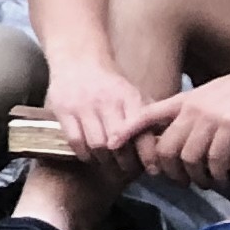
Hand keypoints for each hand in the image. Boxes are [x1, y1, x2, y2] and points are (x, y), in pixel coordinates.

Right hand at [39, 59, 154, 164]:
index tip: (152, 169)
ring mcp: (84, 106)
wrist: (78, 60)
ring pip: (97, 146)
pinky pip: (76, 141)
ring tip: (108, 163)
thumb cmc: (110, 84)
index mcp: (130, 99)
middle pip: (119, 145)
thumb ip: (147, 117)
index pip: (142, 133)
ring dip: (103, 161)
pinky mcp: (64, 110)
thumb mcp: (133, 94)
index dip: (148, 156)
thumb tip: (165, 145)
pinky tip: (89, 154)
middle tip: (127, 169)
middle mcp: (107, 102)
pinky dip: (84, 154)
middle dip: (125, 163)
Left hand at [133, 64, 229, 192]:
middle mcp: (192, 108)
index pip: (145, 114)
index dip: (126, 131)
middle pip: (165, 148)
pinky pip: (215, 158)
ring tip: (206, 183)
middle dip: (170, 172)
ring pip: (188, 157)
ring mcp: (211, 116)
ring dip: (196, 178)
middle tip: (182, 183)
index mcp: (184, 100)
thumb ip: (195, 113)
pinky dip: (217, 174)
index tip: (112, 146)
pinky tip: (223, 179)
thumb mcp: (212, 96)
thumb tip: (183, 140)